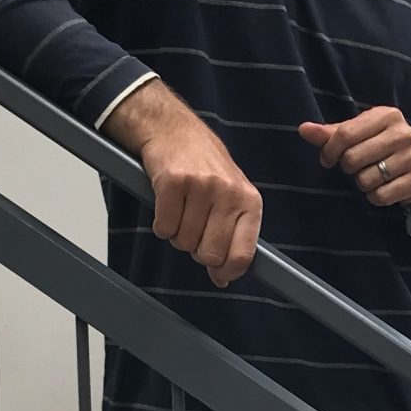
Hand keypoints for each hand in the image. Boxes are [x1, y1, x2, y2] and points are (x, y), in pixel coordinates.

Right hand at [104, 81, 260, 286]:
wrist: (175, 131)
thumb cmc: (206, 167)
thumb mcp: (232, 197)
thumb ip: (232, 237)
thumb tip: (221, 279)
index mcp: (250, 201)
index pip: (243, 254)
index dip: (227, 271)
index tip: (218, 273)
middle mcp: (229, 193)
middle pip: (209, 254)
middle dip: (197, 250)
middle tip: (194, 229)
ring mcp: (201, 187)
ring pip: (183, 242)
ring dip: (177, 233)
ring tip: (182, 210)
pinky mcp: (173, 182)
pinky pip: (163, 228)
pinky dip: (161, 224)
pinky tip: (168, 205)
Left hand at [299, 108, 410, 215]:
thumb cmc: (378, 145)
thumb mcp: (357, 133)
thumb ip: (329, 133)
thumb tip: (303, 129)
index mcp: (387, 115)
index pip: (345, 134)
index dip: (329, 150)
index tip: (328, 159)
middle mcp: (404, 133)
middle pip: (353, 158)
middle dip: (347, 167)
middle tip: (355, 167)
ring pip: (366, 180)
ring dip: (362, 183)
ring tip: (370, 175)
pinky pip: (381, 196)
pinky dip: (374, 197)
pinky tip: (381, 187)